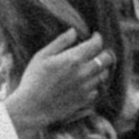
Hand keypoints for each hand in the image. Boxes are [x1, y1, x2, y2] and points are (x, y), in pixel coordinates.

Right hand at [3, 24, 107, 138]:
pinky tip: (86, 82)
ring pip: (104, 74)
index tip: (94, 36)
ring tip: (92, 66)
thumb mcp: (42, 56)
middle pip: (106, 59)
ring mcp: (86, 87)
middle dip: (103, 52)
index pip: (96, 44)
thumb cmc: (33, 80)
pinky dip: (95, 84)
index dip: (97, 38)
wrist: (32, 108)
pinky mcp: (85, 100)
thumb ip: (60, 42)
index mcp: (74, 59)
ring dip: (101, 68)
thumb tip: (74, 31)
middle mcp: (84, 72)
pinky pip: (97, 89)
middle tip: (96, 52)